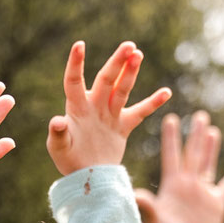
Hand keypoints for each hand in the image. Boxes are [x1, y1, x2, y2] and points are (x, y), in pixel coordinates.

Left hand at [46, 40, 171, 175]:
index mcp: (76, 108)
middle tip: (129, 46)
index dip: (76, 64)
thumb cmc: (69, 161)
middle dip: (117, 62)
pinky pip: (140, 112)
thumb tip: (56, 121)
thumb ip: (57, 134)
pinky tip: (167, 92)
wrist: (87, 177)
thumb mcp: (59, 149)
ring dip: (130, 73)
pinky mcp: (123, 126)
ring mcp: (110, 114)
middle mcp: (94, 106)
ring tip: (138, 54)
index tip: (79, 45)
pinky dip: (153, 103)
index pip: (74, 81)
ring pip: (122, 89)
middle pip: (106, 79)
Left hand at [137, 111, 223, 222]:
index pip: (172, 155)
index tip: (170, 117)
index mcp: (173, 185)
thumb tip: (136, 194)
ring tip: (213, 130)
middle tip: (199, 115)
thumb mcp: (156, 222)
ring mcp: (203, 193)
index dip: (171, 137)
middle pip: (192, 154)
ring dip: (211, 148)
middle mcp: (188, 185)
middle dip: (195, 134)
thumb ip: (147, 207)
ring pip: (209, 164)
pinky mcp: (217, 204)